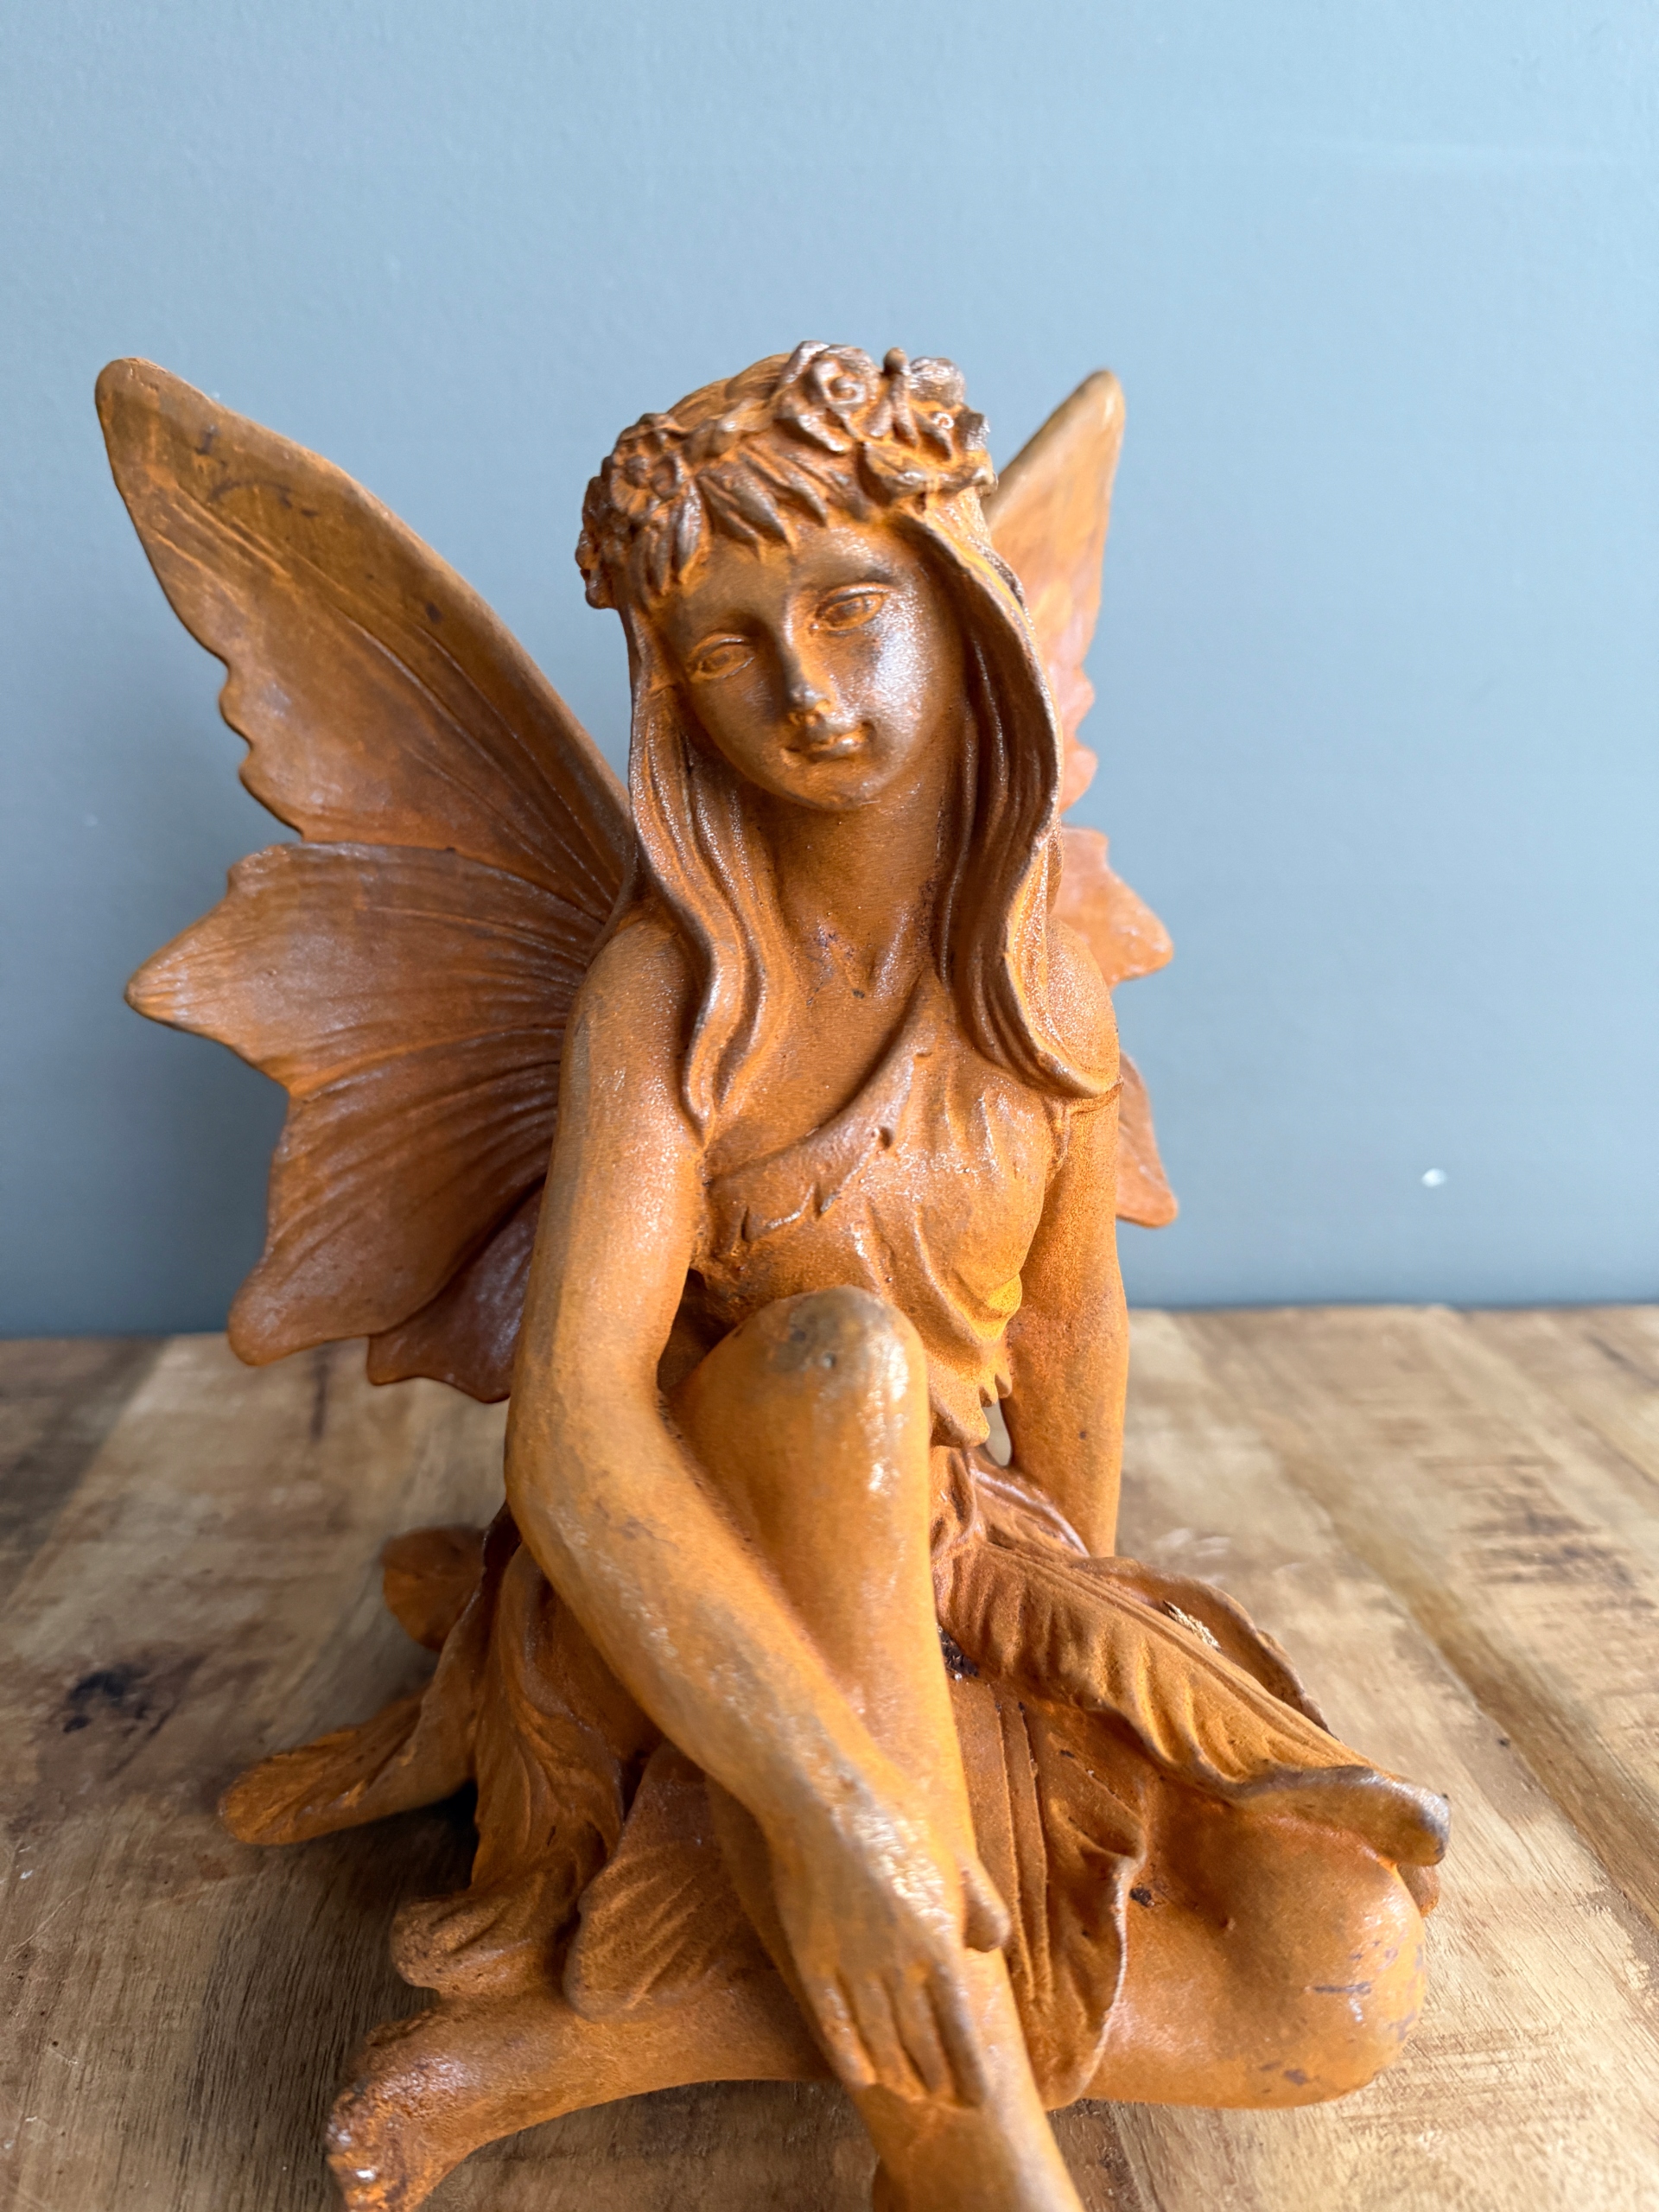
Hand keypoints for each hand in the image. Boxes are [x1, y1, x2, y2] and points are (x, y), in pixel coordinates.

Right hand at [767, 1783, 1010, 2105]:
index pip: (962, 2032)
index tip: (978, 2101)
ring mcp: (852, 1969)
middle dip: (939, 2083)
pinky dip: (849, 2057)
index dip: (970, 2072)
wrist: (825, 1796)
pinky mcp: (812, 1961)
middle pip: (922, 2047)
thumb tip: (987, 1950)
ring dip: (900, 2075)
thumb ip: (981, 1908)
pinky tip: (860, 2075)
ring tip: (910, 2091)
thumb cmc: (898, 1816)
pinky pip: (834, 2025)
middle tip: (947, 2104)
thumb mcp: (957, 1856)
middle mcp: (898, 1969)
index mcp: (938, 1944)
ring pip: (880, 2043)